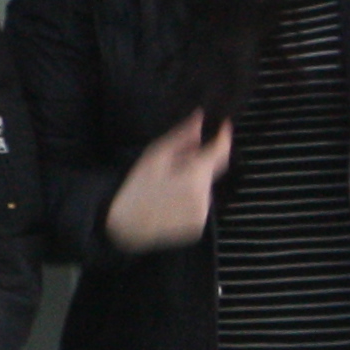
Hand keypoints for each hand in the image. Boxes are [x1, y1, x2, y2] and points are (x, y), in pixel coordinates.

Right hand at [100, 113, 233, 253]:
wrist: (126, 228)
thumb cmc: (135, 191)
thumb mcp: (154, 157)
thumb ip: (180, 137)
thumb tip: (198, 120)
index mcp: (194, 176)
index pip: (221, 150)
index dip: (224, 135)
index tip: (223, 127)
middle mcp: (204, 196)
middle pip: (209, 169)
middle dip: (196, 162)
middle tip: (172, 165)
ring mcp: (202, 213)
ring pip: (204, 186)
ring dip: (192, 181)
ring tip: (166, 187)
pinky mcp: (198, 225)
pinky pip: (199, 203)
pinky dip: (189, 198)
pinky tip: (169, 201)